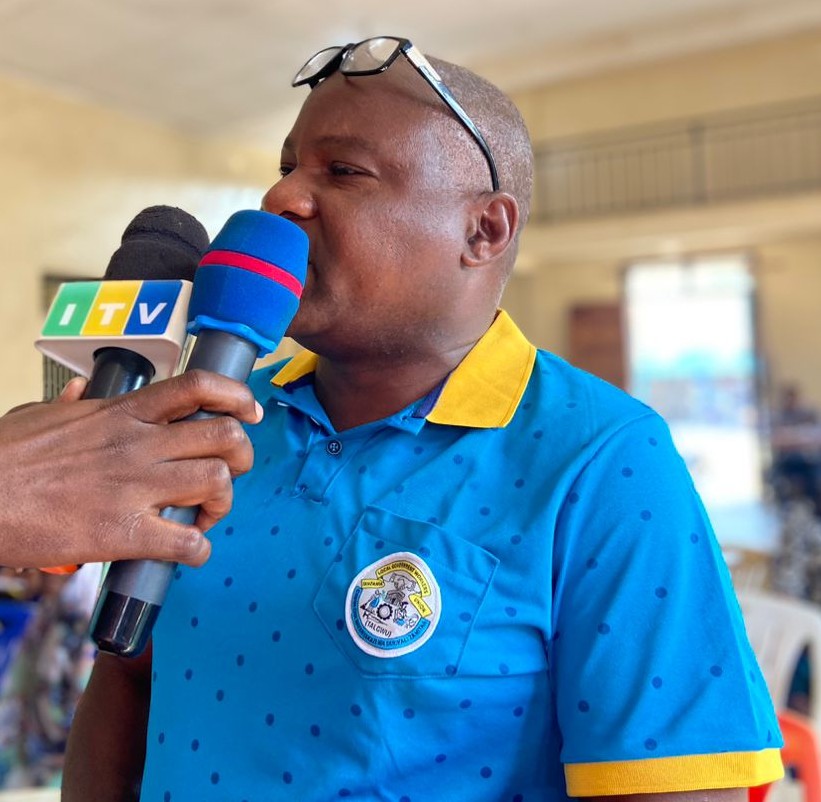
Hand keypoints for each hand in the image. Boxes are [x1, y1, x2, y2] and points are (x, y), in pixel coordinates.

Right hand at [0, 370, 260, 568]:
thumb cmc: (1, 459)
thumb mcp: (37, 416)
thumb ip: (69, 404)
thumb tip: (80, 391)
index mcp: (121, 413)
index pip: (197, 387)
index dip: (236, 396)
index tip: (248, 411)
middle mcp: (137, 444)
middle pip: (224, 435)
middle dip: (241, 454)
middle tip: (229, 471)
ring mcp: (133, 488)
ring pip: (217, 482)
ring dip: (223, 502)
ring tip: (204, 513)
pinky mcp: (122, 533)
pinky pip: (187, 542)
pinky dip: (199, 550)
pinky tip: (187, 550)